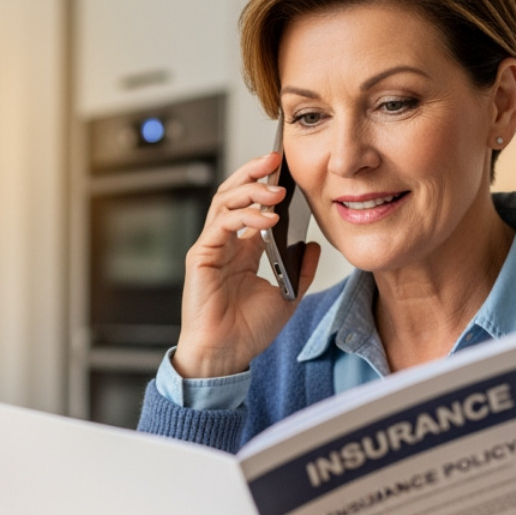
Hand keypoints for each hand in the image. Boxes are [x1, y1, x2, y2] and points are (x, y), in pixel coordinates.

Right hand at [173, 151, 320, 377]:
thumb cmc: (248, 331)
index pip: (251, 204)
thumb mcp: (288, 294)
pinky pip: (221, 225)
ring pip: (223, 202)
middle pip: (233, 193)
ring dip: (250, 190)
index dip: (266, 183)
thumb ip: (300, 268)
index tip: (287, 169)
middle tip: (275, 158)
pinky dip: (244, 217)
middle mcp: (224, 244)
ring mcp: (211, 248)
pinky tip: (267, 218)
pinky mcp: (201, 257)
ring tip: (276, 189)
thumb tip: (314, 244)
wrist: (227, 355)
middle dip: (253, 172)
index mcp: (242, 250)